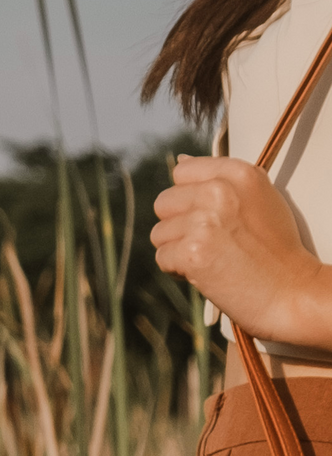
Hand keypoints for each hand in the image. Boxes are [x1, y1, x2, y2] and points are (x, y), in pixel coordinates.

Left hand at [151, 155, 331, 349]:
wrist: (296, 295)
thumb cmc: (278, 250)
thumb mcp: (261, 199)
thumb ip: (220, 178)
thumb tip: (180, 159)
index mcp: (237, 174)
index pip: (181, 171)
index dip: (191, 197)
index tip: (213, 216)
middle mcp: (218, 191)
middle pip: (164, 203)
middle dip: (181, 225)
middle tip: (214, 243)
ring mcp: (203, 222)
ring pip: (160, 232)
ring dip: (180, 249)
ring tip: (214, 258)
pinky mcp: (193, 252)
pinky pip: (163, 257)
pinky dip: (180, 270)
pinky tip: (208, 273)